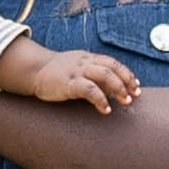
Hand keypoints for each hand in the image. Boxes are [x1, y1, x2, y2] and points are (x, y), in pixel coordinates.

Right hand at [0, 38, 139, 114]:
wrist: (33, 70)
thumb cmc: (58, 73)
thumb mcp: (78, 69)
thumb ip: (95, 76)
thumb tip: (115, 90)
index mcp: (89, 58)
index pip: (113, 63)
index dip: (127, 74)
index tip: (136, 86)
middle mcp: (85, 62)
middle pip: (112, 67)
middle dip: (126, 81)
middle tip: (135, 95)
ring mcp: (76, 71)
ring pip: (104, 75)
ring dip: (118, 89)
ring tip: (125, 102)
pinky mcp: (68, 83)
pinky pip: (89, 90)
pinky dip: (100, 100)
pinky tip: (105, 110)